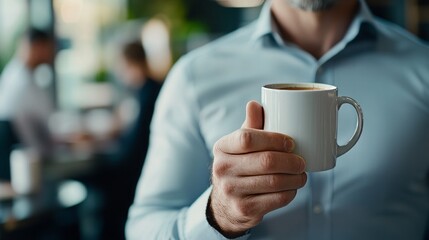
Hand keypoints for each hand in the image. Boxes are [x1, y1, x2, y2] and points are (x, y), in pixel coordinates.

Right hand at [209, 101, 306, 237]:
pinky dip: (290, 192)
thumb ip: (250, 125)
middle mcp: (222, 169)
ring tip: (301, 174)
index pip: (247, 138)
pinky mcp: (244, 209)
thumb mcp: (239, 145)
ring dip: (295, 178)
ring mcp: (232, 191)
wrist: (224, 205)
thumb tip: (255, 103)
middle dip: (291, 161)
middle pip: (265, 161)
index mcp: (222, 147)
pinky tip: (293, 188)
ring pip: (274, 182)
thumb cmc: (238, 166)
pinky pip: (276, 199)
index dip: (274, 139)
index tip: (290, 142)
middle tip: (302, 161)